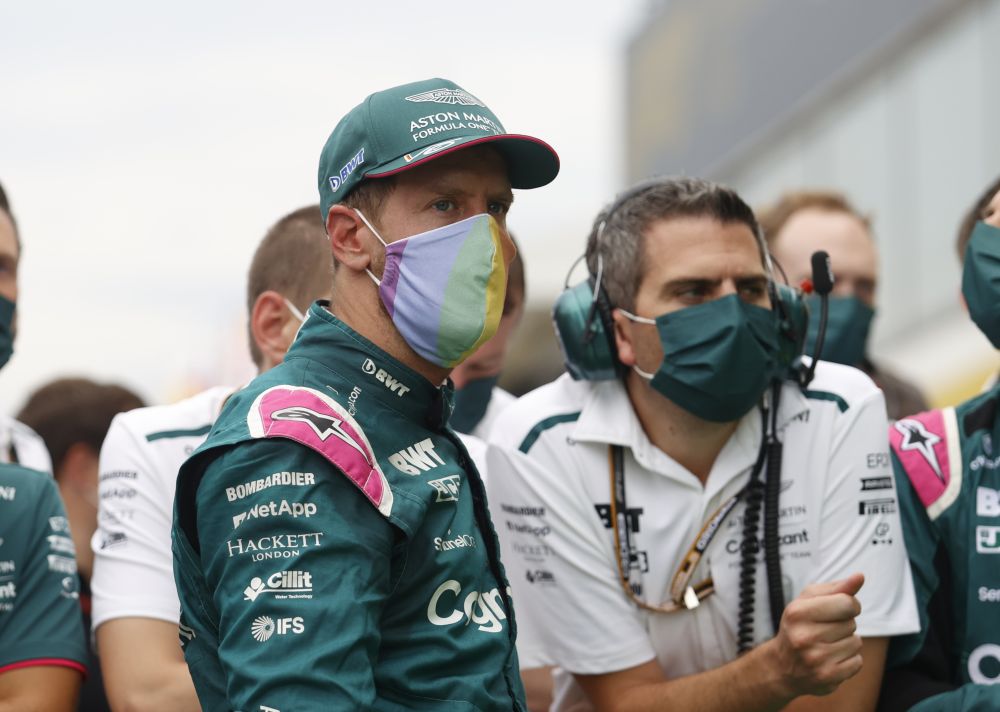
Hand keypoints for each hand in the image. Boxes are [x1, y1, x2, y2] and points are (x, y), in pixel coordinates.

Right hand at [770, 573, 864, 698]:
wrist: (782, 666)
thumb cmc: (799, 626)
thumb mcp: (808, 601)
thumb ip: (836, 588)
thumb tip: (860, 577)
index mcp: (798, 613)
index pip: (846, 603)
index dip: (850, 604)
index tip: (841, 608)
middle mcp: (804, 637)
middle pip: (851, 623)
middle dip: (843, 624)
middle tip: (824, 630)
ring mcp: (816, 659)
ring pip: (856, 642)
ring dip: (847, 642)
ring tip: (827, 645)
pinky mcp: (827, 678)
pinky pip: (857, 662)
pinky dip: (849, 660)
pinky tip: (831, 659)